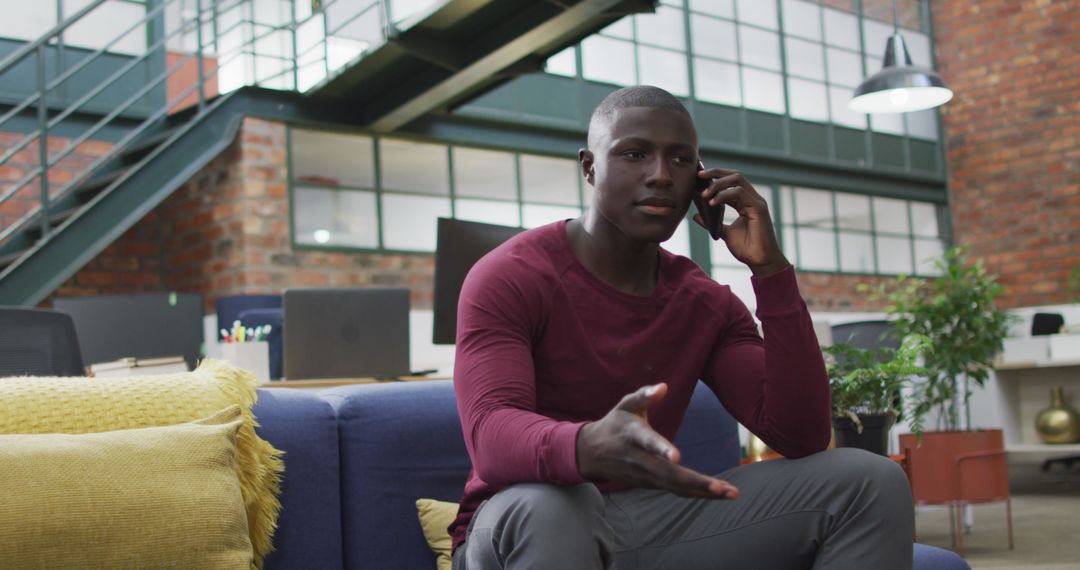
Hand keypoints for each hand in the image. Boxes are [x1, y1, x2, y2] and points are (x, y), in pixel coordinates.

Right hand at [576, 383, 739, 499]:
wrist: (591, 453)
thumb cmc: (614, 423)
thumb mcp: (625, 405)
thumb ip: (644, 395)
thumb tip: (664, 387)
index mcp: (633, 435)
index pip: (648, 442)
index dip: (661, 448)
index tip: (676, 457)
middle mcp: (639, 459)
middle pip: (668, 474)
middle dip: (696, 482)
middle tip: (722, 488)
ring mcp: (644, 475)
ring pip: (675, 487)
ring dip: (703, 492)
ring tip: (730, 493)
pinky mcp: (650, 484)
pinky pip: (675, 490)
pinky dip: (697, 493)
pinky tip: (719, 493)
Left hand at [695, 168, 788, 275]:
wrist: (760, 261)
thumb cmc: (746, 248)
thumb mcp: (724, 233)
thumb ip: (711, 223)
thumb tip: (696, 215)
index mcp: (745, 202)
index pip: (731, 181)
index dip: (715, 176)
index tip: (699, 176)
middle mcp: (752, 198)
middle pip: (734, 175)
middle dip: (716, 172)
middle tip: (700, 175)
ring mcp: (757, 202)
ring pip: (737, 180)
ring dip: (718, 184)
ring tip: (704, 194)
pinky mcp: (759, 208)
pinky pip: (740, 193)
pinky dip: (724, 195)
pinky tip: (713, 203)